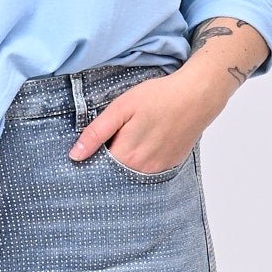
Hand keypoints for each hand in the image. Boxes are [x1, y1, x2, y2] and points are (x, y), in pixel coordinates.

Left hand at [68, 66, 225, 173]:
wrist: (196, 96)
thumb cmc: (158, 97)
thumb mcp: (121, 108)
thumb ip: (96, 133)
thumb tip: (75, 156)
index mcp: (126, 155)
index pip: (97, 170)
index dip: (90, 161)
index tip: (87, 152)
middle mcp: (142, 169)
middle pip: (114, 174)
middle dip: (106, 164)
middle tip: (108, 142)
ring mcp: (158, 169)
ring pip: (131, 173)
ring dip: (124, 163)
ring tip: (128, 140)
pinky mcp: (170, 165)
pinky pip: (148, 171)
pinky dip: (141, 162)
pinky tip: (144, 145)